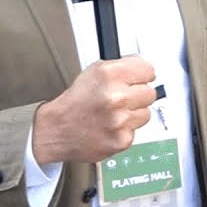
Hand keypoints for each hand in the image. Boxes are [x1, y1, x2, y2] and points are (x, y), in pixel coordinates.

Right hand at [32, 56, 156, 163]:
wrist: (56, 129)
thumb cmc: (75, 101)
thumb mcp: (95, 71)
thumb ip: (124, 66)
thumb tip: (144, 69)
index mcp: (110, 74)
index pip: (149, 70)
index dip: (142, 75)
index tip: (138, 79)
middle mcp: (116, 96)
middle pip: (150, 93)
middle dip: (138, 95)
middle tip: (122, 99)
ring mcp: (120, 120)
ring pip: (145, 113)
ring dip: (133, 114)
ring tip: (114, 114)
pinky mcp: (121, 140)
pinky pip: (136, 131)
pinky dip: (125, 130)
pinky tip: (110, 126)